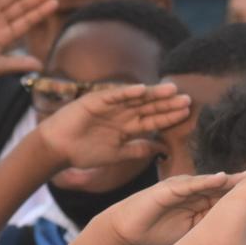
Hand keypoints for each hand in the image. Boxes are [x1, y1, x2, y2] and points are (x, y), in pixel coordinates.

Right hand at [39, 83, 190, 170]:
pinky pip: (113, 96)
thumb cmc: (85, 152)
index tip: (187, 113)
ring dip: (152, 94)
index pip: (153, 119)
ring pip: (135, 98)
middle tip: (187, 99)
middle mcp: (121, 114)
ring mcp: (109, 106)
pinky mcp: (94, 101)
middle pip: (149, 106)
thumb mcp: (118, 154)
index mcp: (127, 126)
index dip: (169, 116)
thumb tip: (161, 150)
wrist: (58, 149)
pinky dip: (126, 92)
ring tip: (171, 90)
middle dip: (167, 103)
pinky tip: (141, 90)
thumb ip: (139, 150)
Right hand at [101, 172, 245, 244]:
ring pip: (214, 181)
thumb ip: (215, 230)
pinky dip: (205, 181)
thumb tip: (238, 242)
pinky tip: (221, 179)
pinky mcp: (168, 188)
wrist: (128, 227)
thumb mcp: (195, 232)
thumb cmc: (160, 229)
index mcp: (207, 201)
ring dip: (234, 178)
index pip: (238, 196)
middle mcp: (199, 189)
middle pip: (231, 184)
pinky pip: (189, 184)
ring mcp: (185, 186)